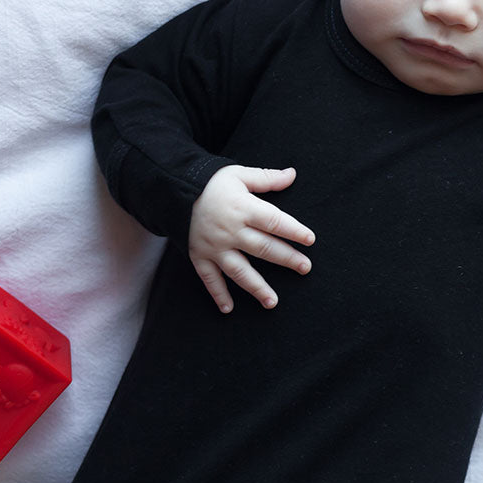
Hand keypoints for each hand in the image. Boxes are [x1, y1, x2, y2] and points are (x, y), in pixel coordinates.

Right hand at [188, 165, 314, 312]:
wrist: (172, 189)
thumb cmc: (211, 182)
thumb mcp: (239, 174)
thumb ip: (266, 178)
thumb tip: (293, 174)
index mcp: (243, 208)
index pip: (274, 221)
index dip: (294, 231)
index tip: (310, 240)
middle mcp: (230, 230)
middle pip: (263, 248)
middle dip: (287, 259)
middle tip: (305, 268)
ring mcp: (214, 246)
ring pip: (239, 270)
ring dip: (257, 287)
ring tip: (273, 302)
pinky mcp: (199, 256)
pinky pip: (209, 279)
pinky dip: (218, 294)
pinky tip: (229, 309)